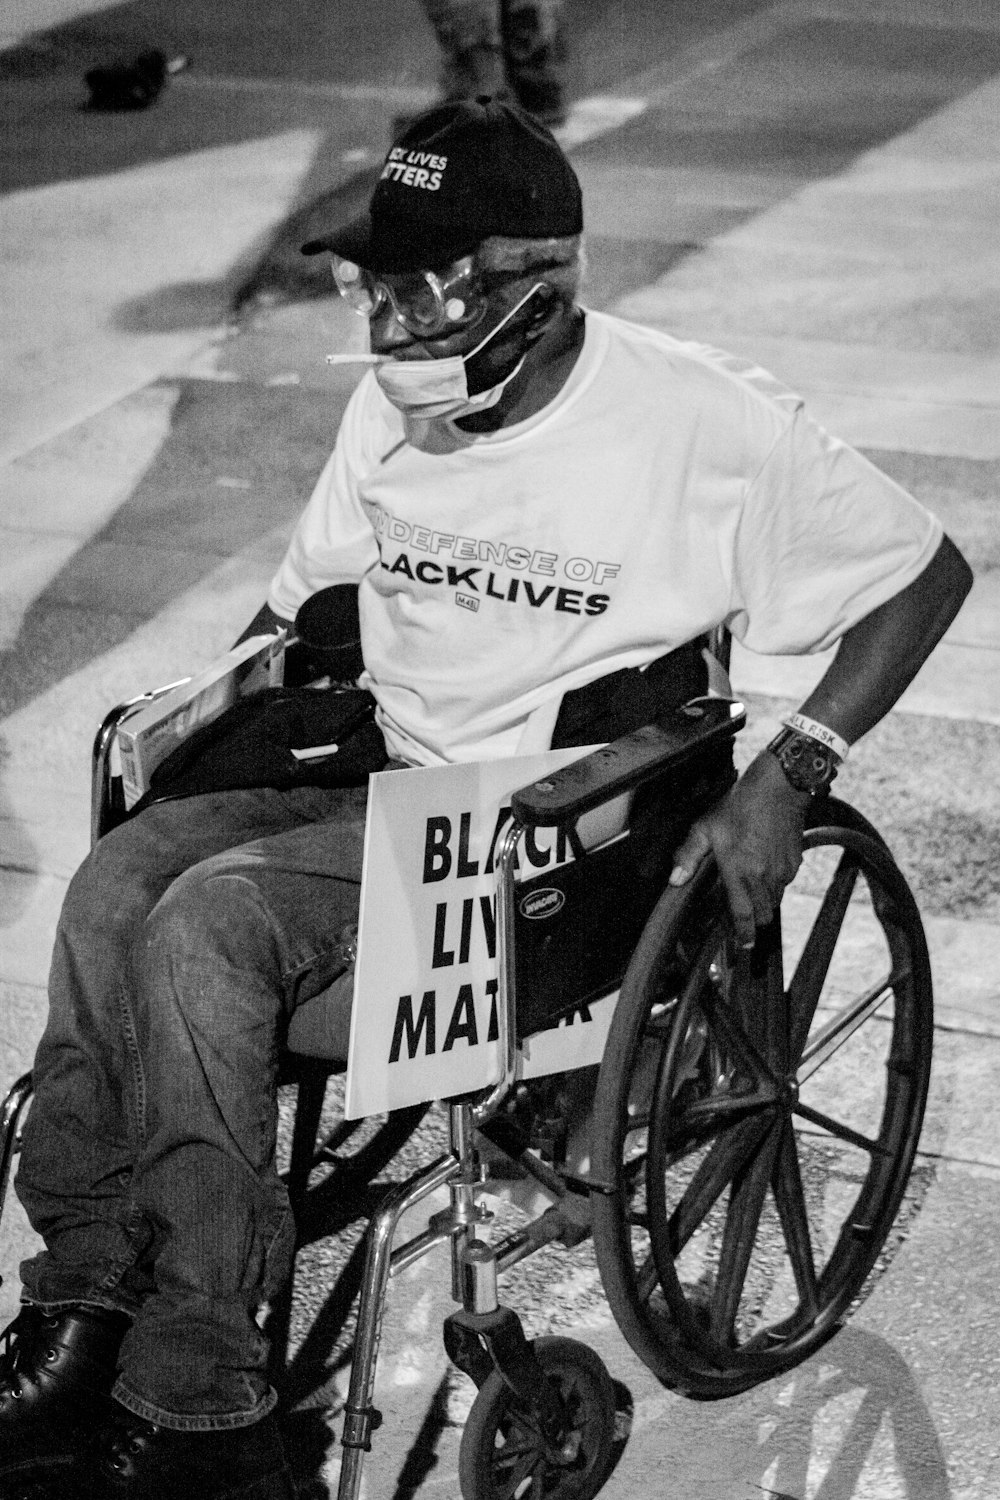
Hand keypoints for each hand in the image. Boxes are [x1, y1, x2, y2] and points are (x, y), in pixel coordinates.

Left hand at [668, 750, 810, 947]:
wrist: (779, 787)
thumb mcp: (706, 827)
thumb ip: (689, 855)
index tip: (743, 947)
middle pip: (761, 914)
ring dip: (763, 902)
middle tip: (741, 916)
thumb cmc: (740, 805)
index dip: (743, 935)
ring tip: (751, 889)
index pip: (743, 915)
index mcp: (739, 871)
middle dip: (752, 920)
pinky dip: (775, 884)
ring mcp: (782, 870)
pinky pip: (785, 883)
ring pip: (774, 900)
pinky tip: (764, 868)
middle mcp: (763, 876)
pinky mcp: (795, 862)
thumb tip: (675, 880)